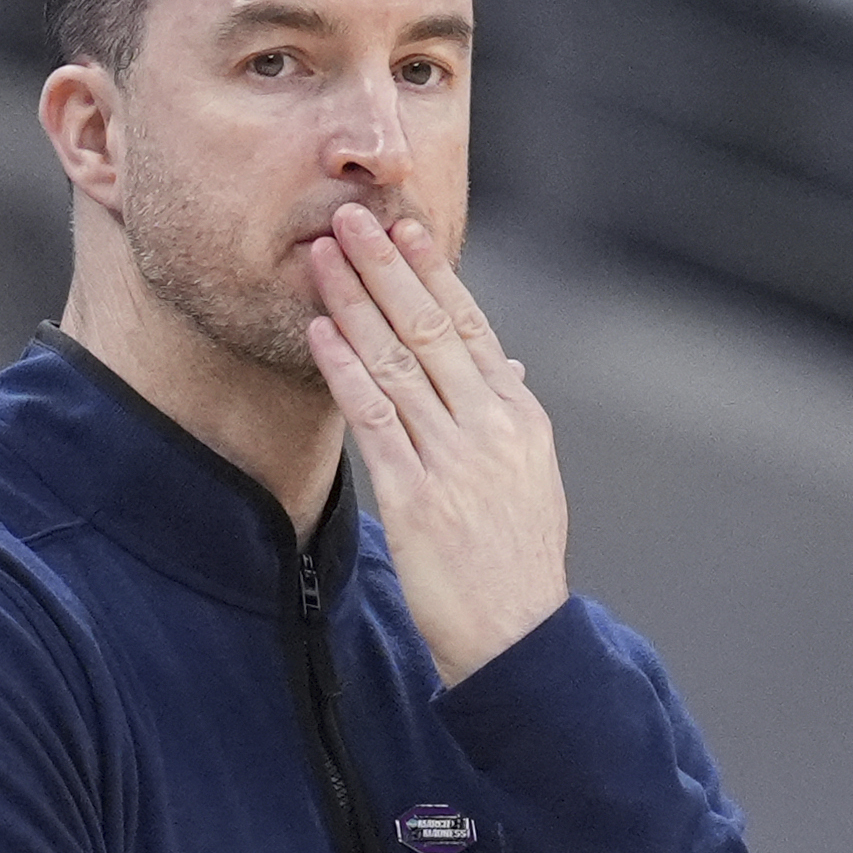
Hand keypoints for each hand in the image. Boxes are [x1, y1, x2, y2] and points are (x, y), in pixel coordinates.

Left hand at [302, 205, 568, 683]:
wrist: (518, 636)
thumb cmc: (518, 561)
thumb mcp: (532, 479)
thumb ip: (512, 418)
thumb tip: (507, 368)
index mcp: (520, 417)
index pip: (473, 326)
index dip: (434, 273)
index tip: (405, 227)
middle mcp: (490, 428)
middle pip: (432, 329)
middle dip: (387, 268)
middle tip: (350, 216)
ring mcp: (454, 460)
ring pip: (398, 363)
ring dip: (355, 303)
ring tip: (321, 256)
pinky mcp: (415, 498)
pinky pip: (375, 421)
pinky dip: (345, 371)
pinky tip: (321, 333)